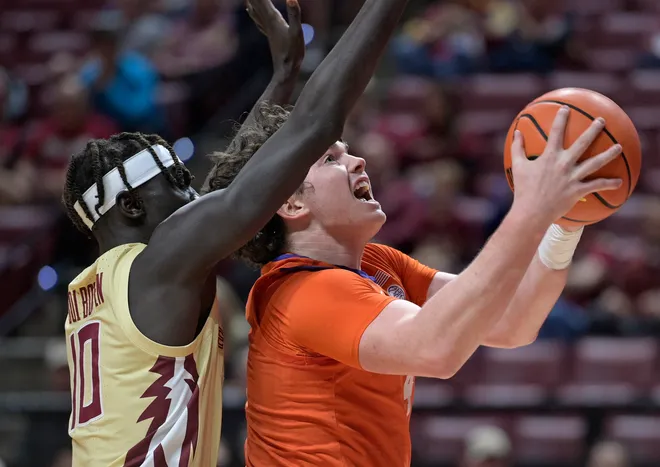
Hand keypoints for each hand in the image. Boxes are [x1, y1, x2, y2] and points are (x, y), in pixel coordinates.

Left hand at [246, 0, 304, 78]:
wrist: (285, 71)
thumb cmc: (293, 53)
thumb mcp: (297, 33)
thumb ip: (294, 15)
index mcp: (273, 19)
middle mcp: (267, 22)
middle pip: (256, 2)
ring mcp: (267, 29)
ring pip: (255, 10)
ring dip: (251, 0)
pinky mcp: (270, 35)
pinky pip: (258, 19)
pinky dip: (253, 11)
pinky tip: (250, 10)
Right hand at [510, 105, 622, 225]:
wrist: (531, 212)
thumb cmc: (523, 190)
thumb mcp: (518, 166)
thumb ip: (517, 147)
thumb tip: (517, 132)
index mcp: (549, 157)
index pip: (556, 132)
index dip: (561, 119)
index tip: (566, 109)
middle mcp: (563, 164)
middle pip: (582, 143)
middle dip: (593, 130)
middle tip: (602, 121)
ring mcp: (572, 177)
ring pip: (595, 163)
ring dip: (609, 154)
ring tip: (619, 147)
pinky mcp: (578, 191)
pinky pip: (596, 186)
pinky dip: (608, 184)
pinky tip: (619, 182)